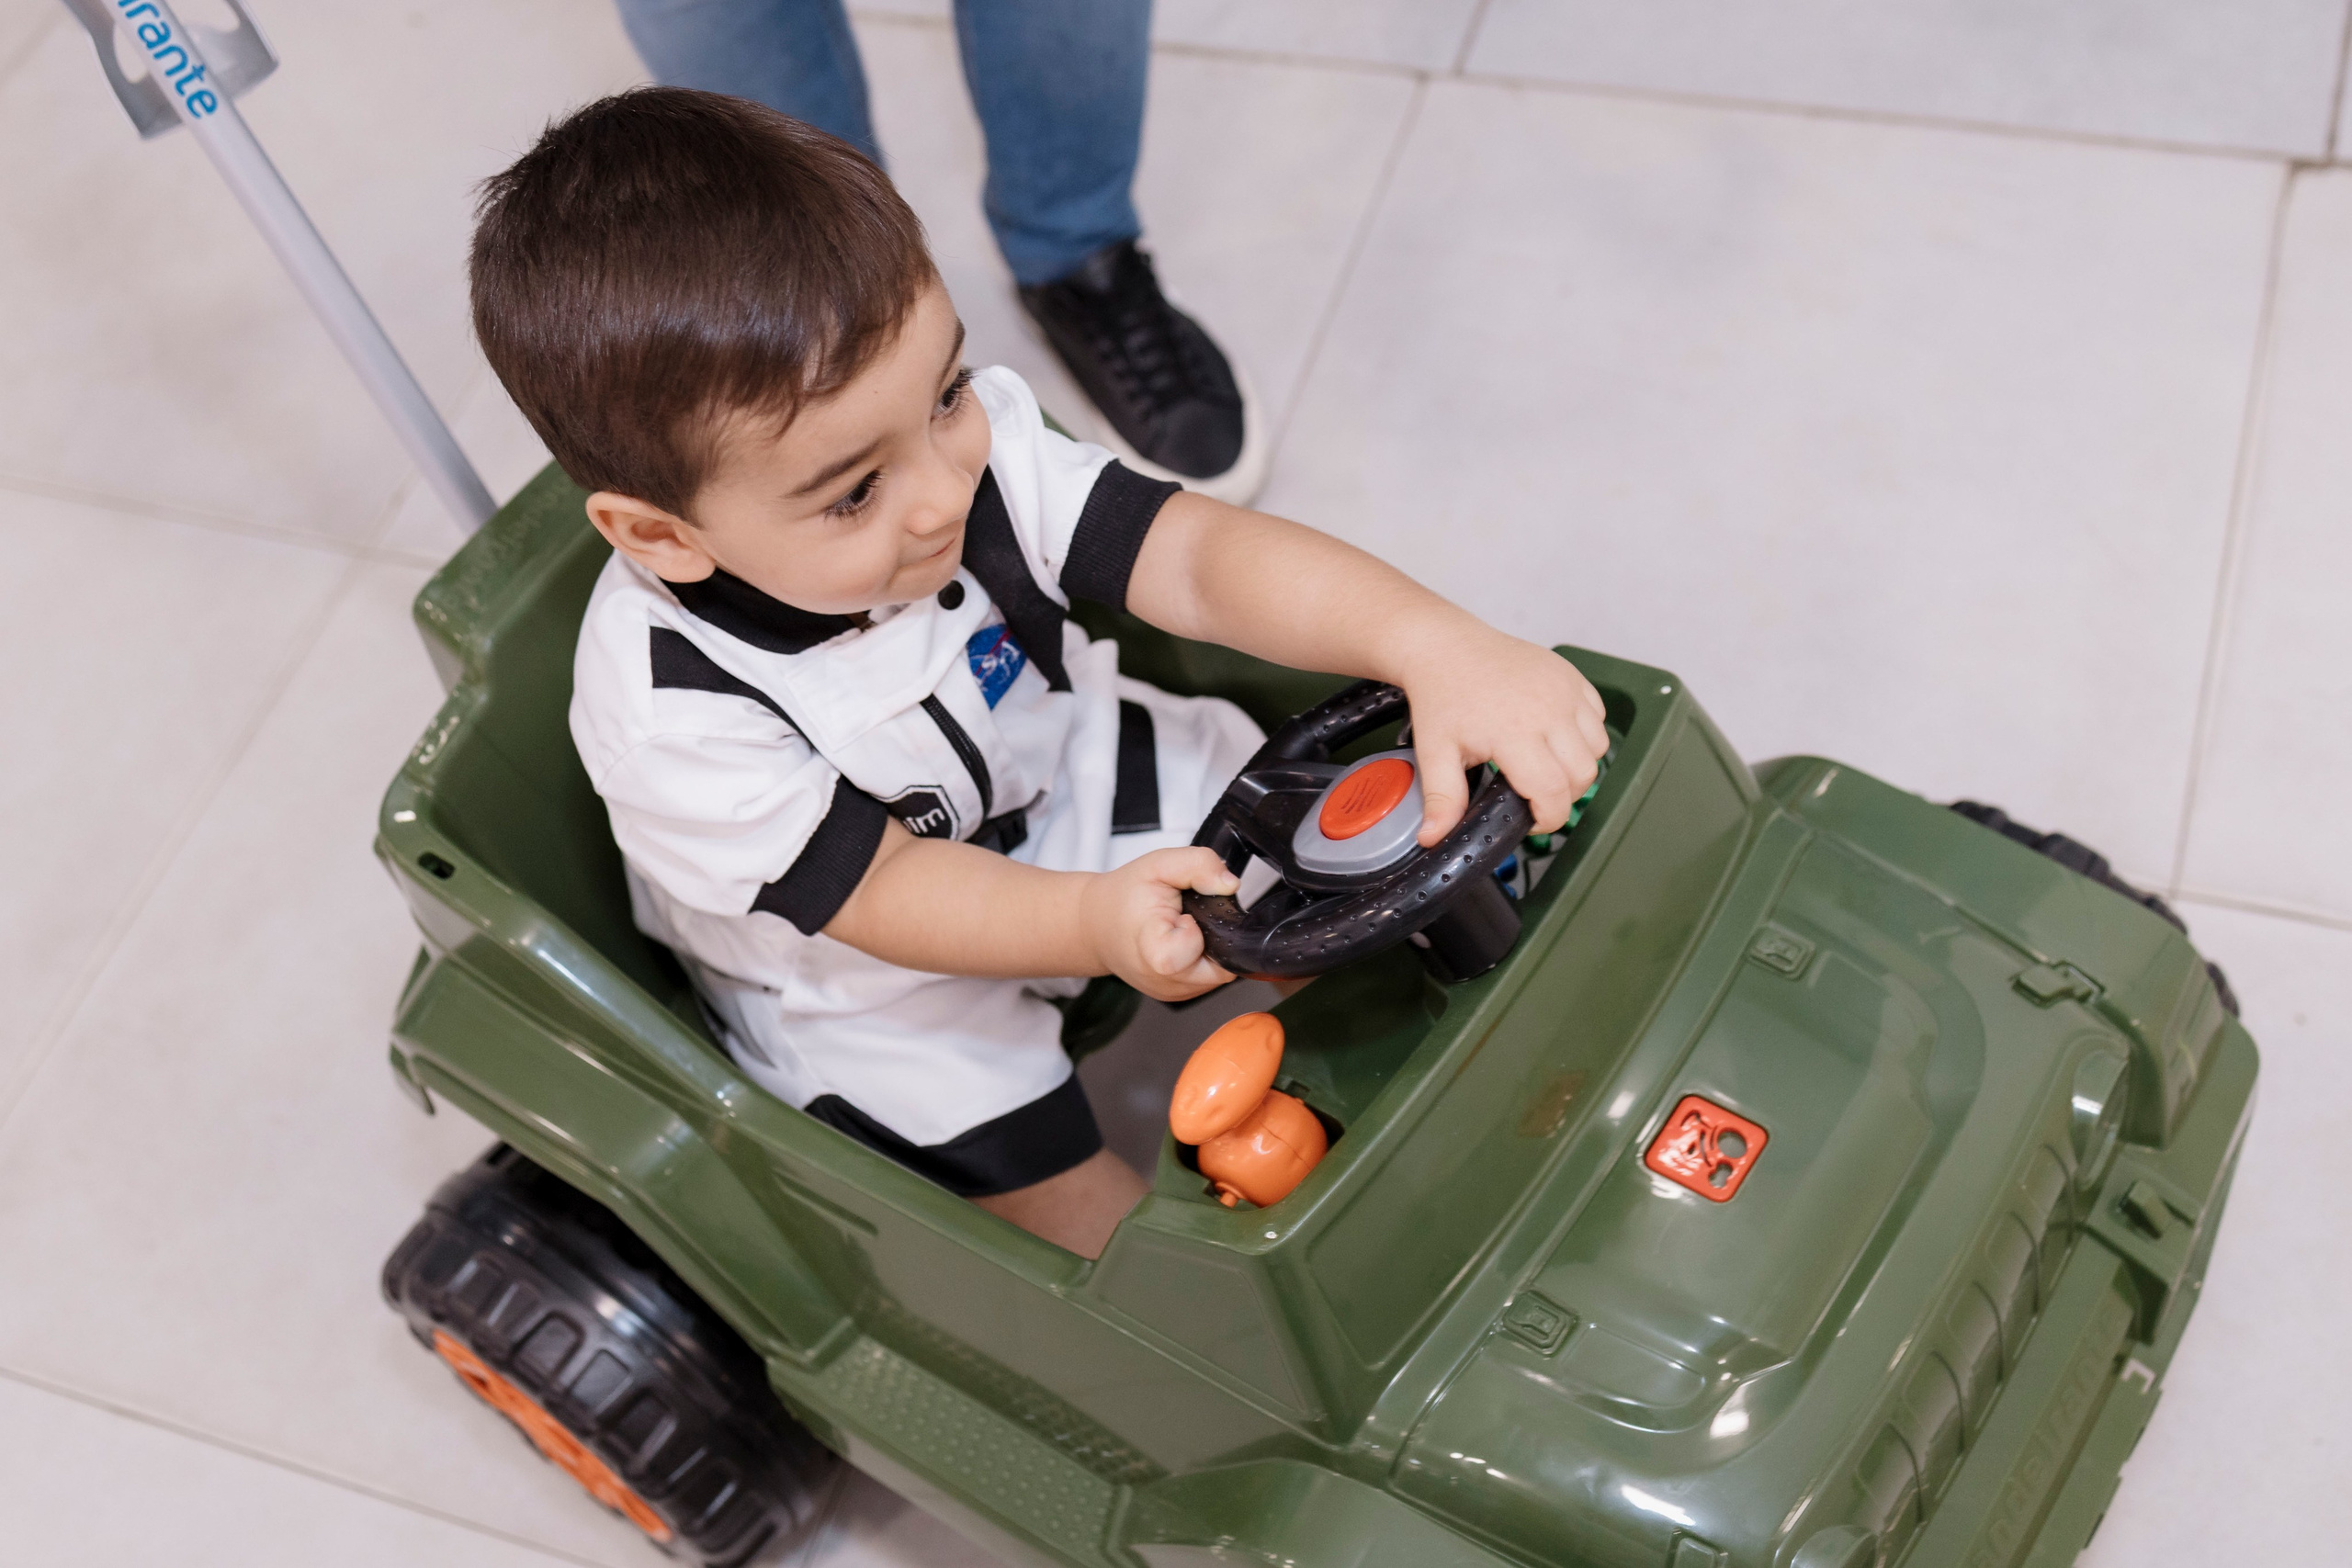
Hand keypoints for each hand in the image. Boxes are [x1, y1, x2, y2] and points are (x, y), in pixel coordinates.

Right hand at [1079, 847, 1238, 1000]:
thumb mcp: (1159, 865)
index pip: (1193, 951)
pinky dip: (1202, 959)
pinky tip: (1182, 943)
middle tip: (1183, 920)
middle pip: (1220, 964)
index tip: (1180, 916)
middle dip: (1213, 937)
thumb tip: (1230, 884)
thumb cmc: (1123, 897)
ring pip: (1219, 972)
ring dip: (1210, 948)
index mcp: (1154, 951)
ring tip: (1180, 930)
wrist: (1096, 926)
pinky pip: (1208, 979)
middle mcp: (1163, 980)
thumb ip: (1198, 865)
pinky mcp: (1176, 996)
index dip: (1195, 930)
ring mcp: (1171, 993)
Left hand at [1399, 622, 1609, 844]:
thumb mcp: (1435, 751)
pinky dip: (1585, 736)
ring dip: (1577, 767)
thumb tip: (1434, 837)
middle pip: (1582, 776)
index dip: (1548, 818)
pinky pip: (1599, 719)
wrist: (1448, 646)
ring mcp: (1565, 690)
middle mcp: (1548, 709)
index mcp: (1513, 732)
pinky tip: (1554, 737)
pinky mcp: (1573, 677)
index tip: (1531, 820)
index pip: (1554, 793)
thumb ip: (1442, 798)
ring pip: (1597, 750)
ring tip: (1544, 764)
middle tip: (1534, 793)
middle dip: (1563, 796)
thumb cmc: (1443, 694)